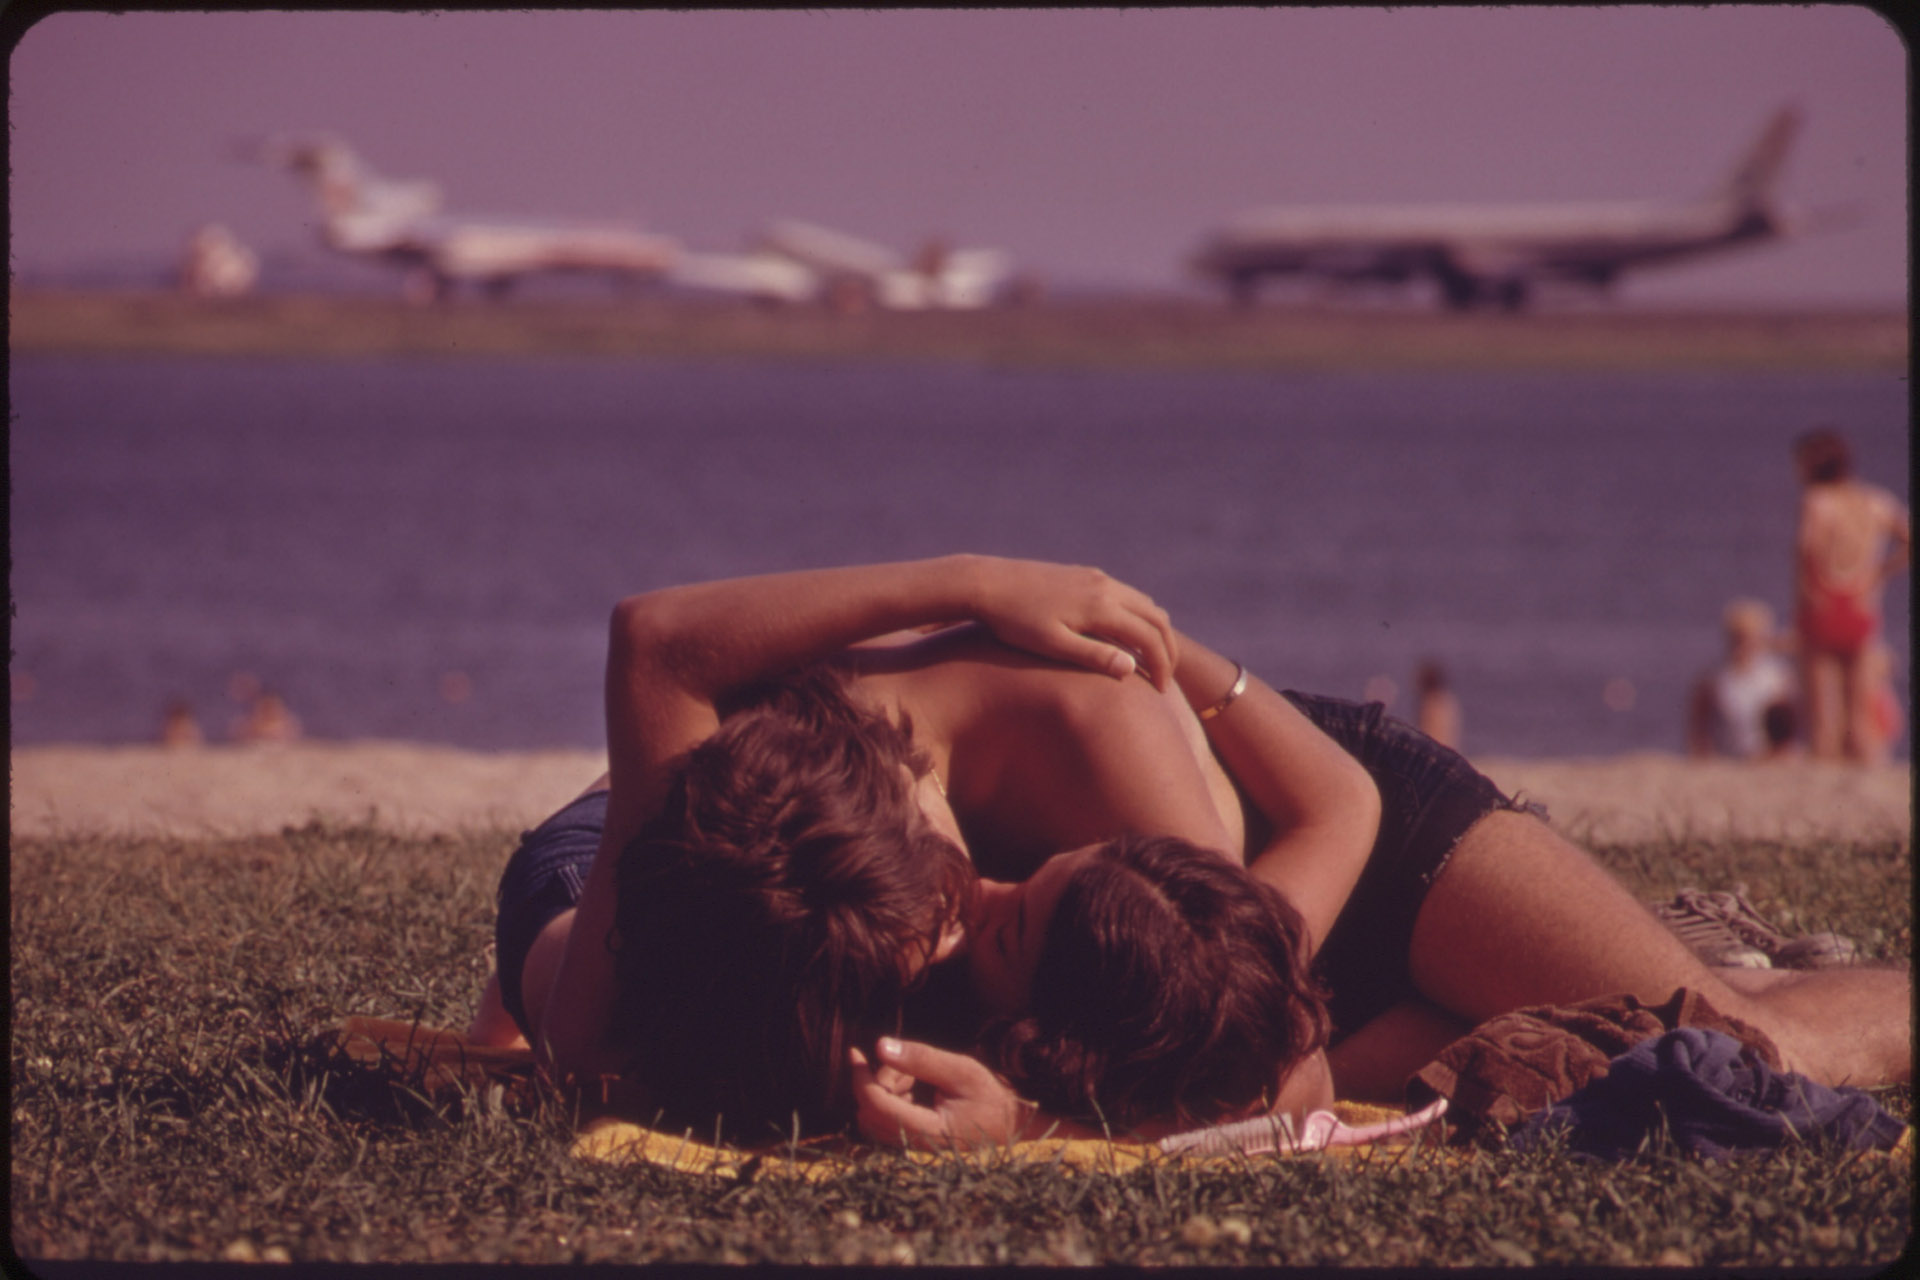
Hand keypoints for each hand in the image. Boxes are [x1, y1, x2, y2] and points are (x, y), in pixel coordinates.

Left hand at [849, 1036, 1030, 1148]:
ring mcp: (911, 1149)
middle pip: (869, 1112)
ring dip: (885, 1090)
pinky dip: (891, 1100)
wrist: (1010, 1125)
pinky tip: (915, 1090)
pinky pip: (884, 1123)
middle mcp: (914, 1147)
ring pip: (874, 1118)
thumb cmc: (990, 1097)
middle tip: (905, 1065)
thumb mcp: (961, 1070)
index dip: (860, 1077)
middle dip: (878, 1082)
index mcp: (927, 1131)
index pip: (876, 1104)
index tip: (855, 1051)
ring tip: (915, 1077)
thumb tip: (879, 1046)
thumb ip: (921, 1059)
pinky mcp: (911, 1145)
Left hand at [967, 558, 1177, 689]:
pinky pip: (1126, 593)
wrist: (986, 582)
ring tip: (1152, 659)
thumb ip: (1093, 656)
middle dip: (1167, 648)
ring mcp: (1096, 577)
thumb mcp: (1053, 645)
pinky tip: (1127, 633)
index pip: (1150, 637)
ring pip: (1144, 602)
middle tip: (1167, 677)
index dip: (1162, 666)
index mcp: (1101, 606)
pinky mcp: (1084, 574)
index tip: (1162, 690)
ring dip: (1155, 630)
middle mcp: (1105, 587)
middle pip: (1156, 617)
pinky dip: (1138, 615)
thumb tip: (1133, 668)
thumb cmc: (1015, 622)